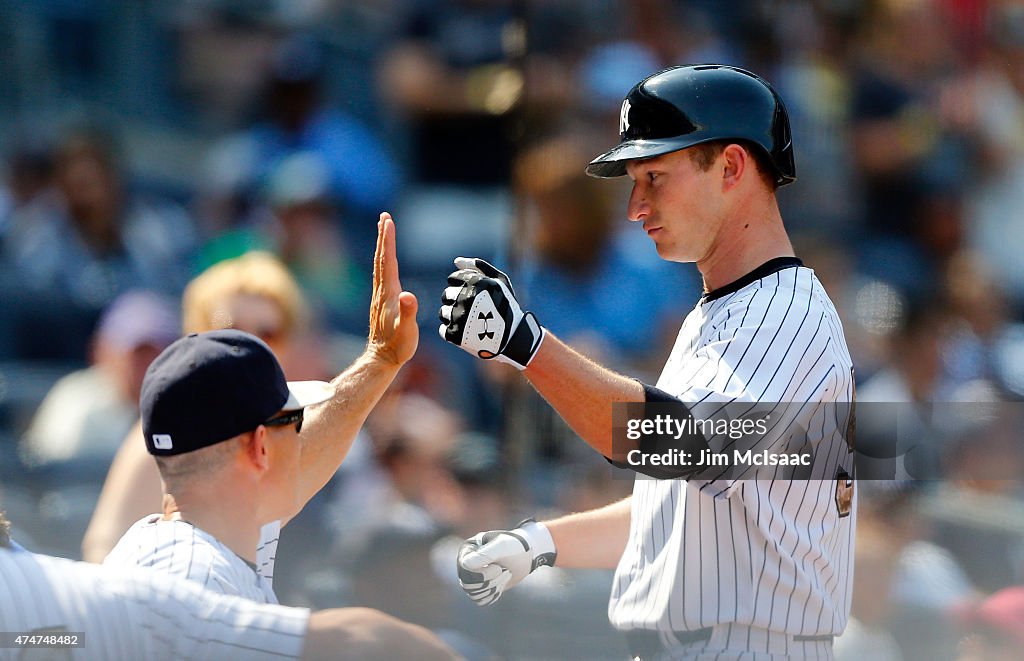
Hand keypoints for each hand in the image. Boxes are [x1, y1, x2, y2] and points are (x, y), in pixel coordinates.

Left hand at [367, 212, 418, 365]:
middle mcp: (382, 291)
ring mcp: (380, 296)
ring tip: (384, 231)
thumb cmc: (397, 346)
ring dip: (382, 246)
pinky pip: (382, 274)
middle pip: (382, 258)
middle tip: (384, 217)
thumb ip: (408, 313)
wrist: (382, 359)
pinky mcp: (382, 302)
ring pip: (380, 265)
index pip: (389, 261)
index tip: (388, 222)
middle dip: (383, 236)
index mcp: (389, 294)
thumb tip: (409, 296)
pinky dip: (384, 260)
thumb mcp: (407, 331)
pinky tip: (386, 260)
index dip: (388, 241)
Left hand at [438, 257, 544, 369]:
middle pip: (446, 295)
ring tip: (470, 322)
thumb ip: (479, 267)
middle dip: (457, 301)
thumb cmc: (507, 307)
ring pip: (443, 312)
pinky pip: (443, 329)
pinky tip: (467, 332)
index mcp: (476, 282)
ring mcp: (459, 317)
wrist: (513, 339)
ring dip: (454, 316)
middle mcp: (465, 297)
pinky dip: (453, 331)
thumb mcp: (501, 282)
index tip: (474, 296)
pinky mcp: (454, 334)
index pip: (453, 278)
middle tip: (472, 310)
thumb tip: (456, 261)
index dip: (463, 286)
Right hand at [456, 519, 555, 605]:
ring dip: (495, 587)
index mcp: (467, 550)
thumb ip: (484, 554)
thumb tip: (465, 564)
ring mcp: (473, 576)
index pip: (466, 570)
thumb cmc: (514, 546)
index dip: (483, 574)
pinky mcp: (481, 588)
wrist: (526, 554)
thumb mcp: (502, 546)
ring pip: (475, 595)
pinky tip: (502, 582)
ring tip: (506, 574)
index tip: (499, 567)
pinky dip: (494, 595)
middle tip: (506, 571)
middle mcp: (466, 564)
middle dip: (491, 582)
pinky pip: (481, 601)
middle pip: (469, 585)